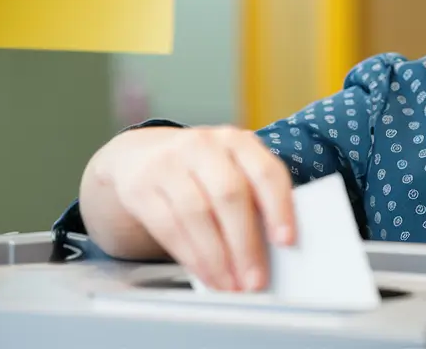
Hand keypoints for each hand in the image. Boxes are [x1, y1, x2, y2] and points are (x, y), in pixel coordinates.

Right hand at [106, 126, 295, 290]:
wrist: (139, 155)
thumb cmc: (199, 168)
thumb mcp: (229, 167)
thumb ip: (253, 195)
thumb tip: (274, 246)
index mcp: (235, 141)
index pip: (265, 171)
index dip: (279, 207)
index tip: (286, 240)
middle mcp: (203, 146)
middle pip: (230, 196)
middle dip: (245, 245)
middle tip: (255, 279)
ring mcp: (168, 164)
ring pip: (197, 215)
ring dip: (217, 259)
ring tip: (231, 285)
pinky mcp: (140, 187)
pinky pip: (169, 228)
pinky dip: (191, 258)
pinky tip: (206, 275)